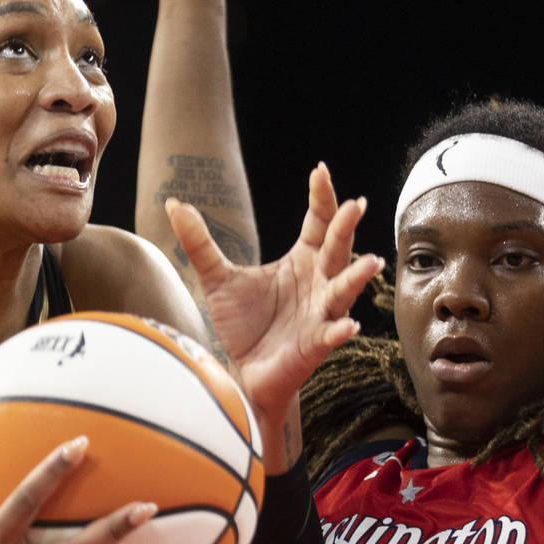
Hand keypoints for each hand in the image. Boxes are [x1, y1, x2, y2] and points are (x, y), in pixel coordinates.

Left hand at [166, 163, 383, 425]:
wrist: (242, 372)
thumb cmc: (241, 324)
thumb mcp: (215, 278)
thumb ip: (199, 243)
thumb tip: (173, 204)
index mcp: (301, 262)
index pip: (318, 223)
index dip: (322, 198)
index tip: (319, 171)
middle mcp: (318, 283)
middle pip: (336, 249)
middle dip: (345, 228)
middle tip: (355, 205)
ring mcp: (320, 314)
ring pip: (343, 291)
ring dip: (357, 277)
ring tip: (370, 262)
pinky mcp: (315, 345)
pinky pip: (332, 335)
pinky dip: (340, 330)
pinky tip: (347, 325)